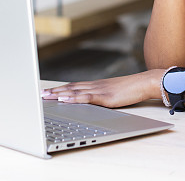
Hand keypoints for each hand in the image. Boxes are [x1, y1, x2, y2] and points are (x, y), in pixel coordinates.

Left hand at [41, 70, 160, 108]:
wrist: (144, 83)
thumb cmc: (131, 89)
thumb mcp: (113, 93)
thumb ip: (102, 97)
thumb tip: (93, 102)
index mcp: (96, 85)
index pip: (74, 86)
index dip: (60, 88)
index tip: (48, 91)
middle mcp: (95, 85)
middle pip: (70, 88)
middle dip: (54, 91)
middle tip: (40, 94)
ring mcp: (99, 90)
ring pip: (75, 91)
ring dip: (59, 94)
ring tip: (46, 97)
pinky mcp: (105, 97)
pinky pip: (86, 97)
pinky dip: (73, 98)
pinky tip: (64, 100)